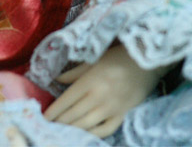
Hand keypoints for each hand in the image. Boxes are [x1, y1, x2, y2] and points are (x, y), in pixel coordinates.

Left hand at [43, 44, 166, 137]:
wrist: (147, 61)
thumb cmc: (118, 57)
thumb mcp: (94, 59)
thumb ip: (74, 72)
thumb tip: (55, 79)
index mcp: (90, 81)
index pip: (66, 100)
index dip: (54, 110)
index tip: (44, 117)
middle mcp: (98, 96)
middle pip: (73, 114)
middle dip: (59, 122)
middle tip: (49, 127)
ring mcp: (111, 108)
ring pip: (86, 125)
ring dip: (72, 129)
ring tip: (61, 131)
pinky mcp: (122, 115)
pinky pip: (105, 130)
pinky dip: (93, 134)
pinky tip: (84, 134)